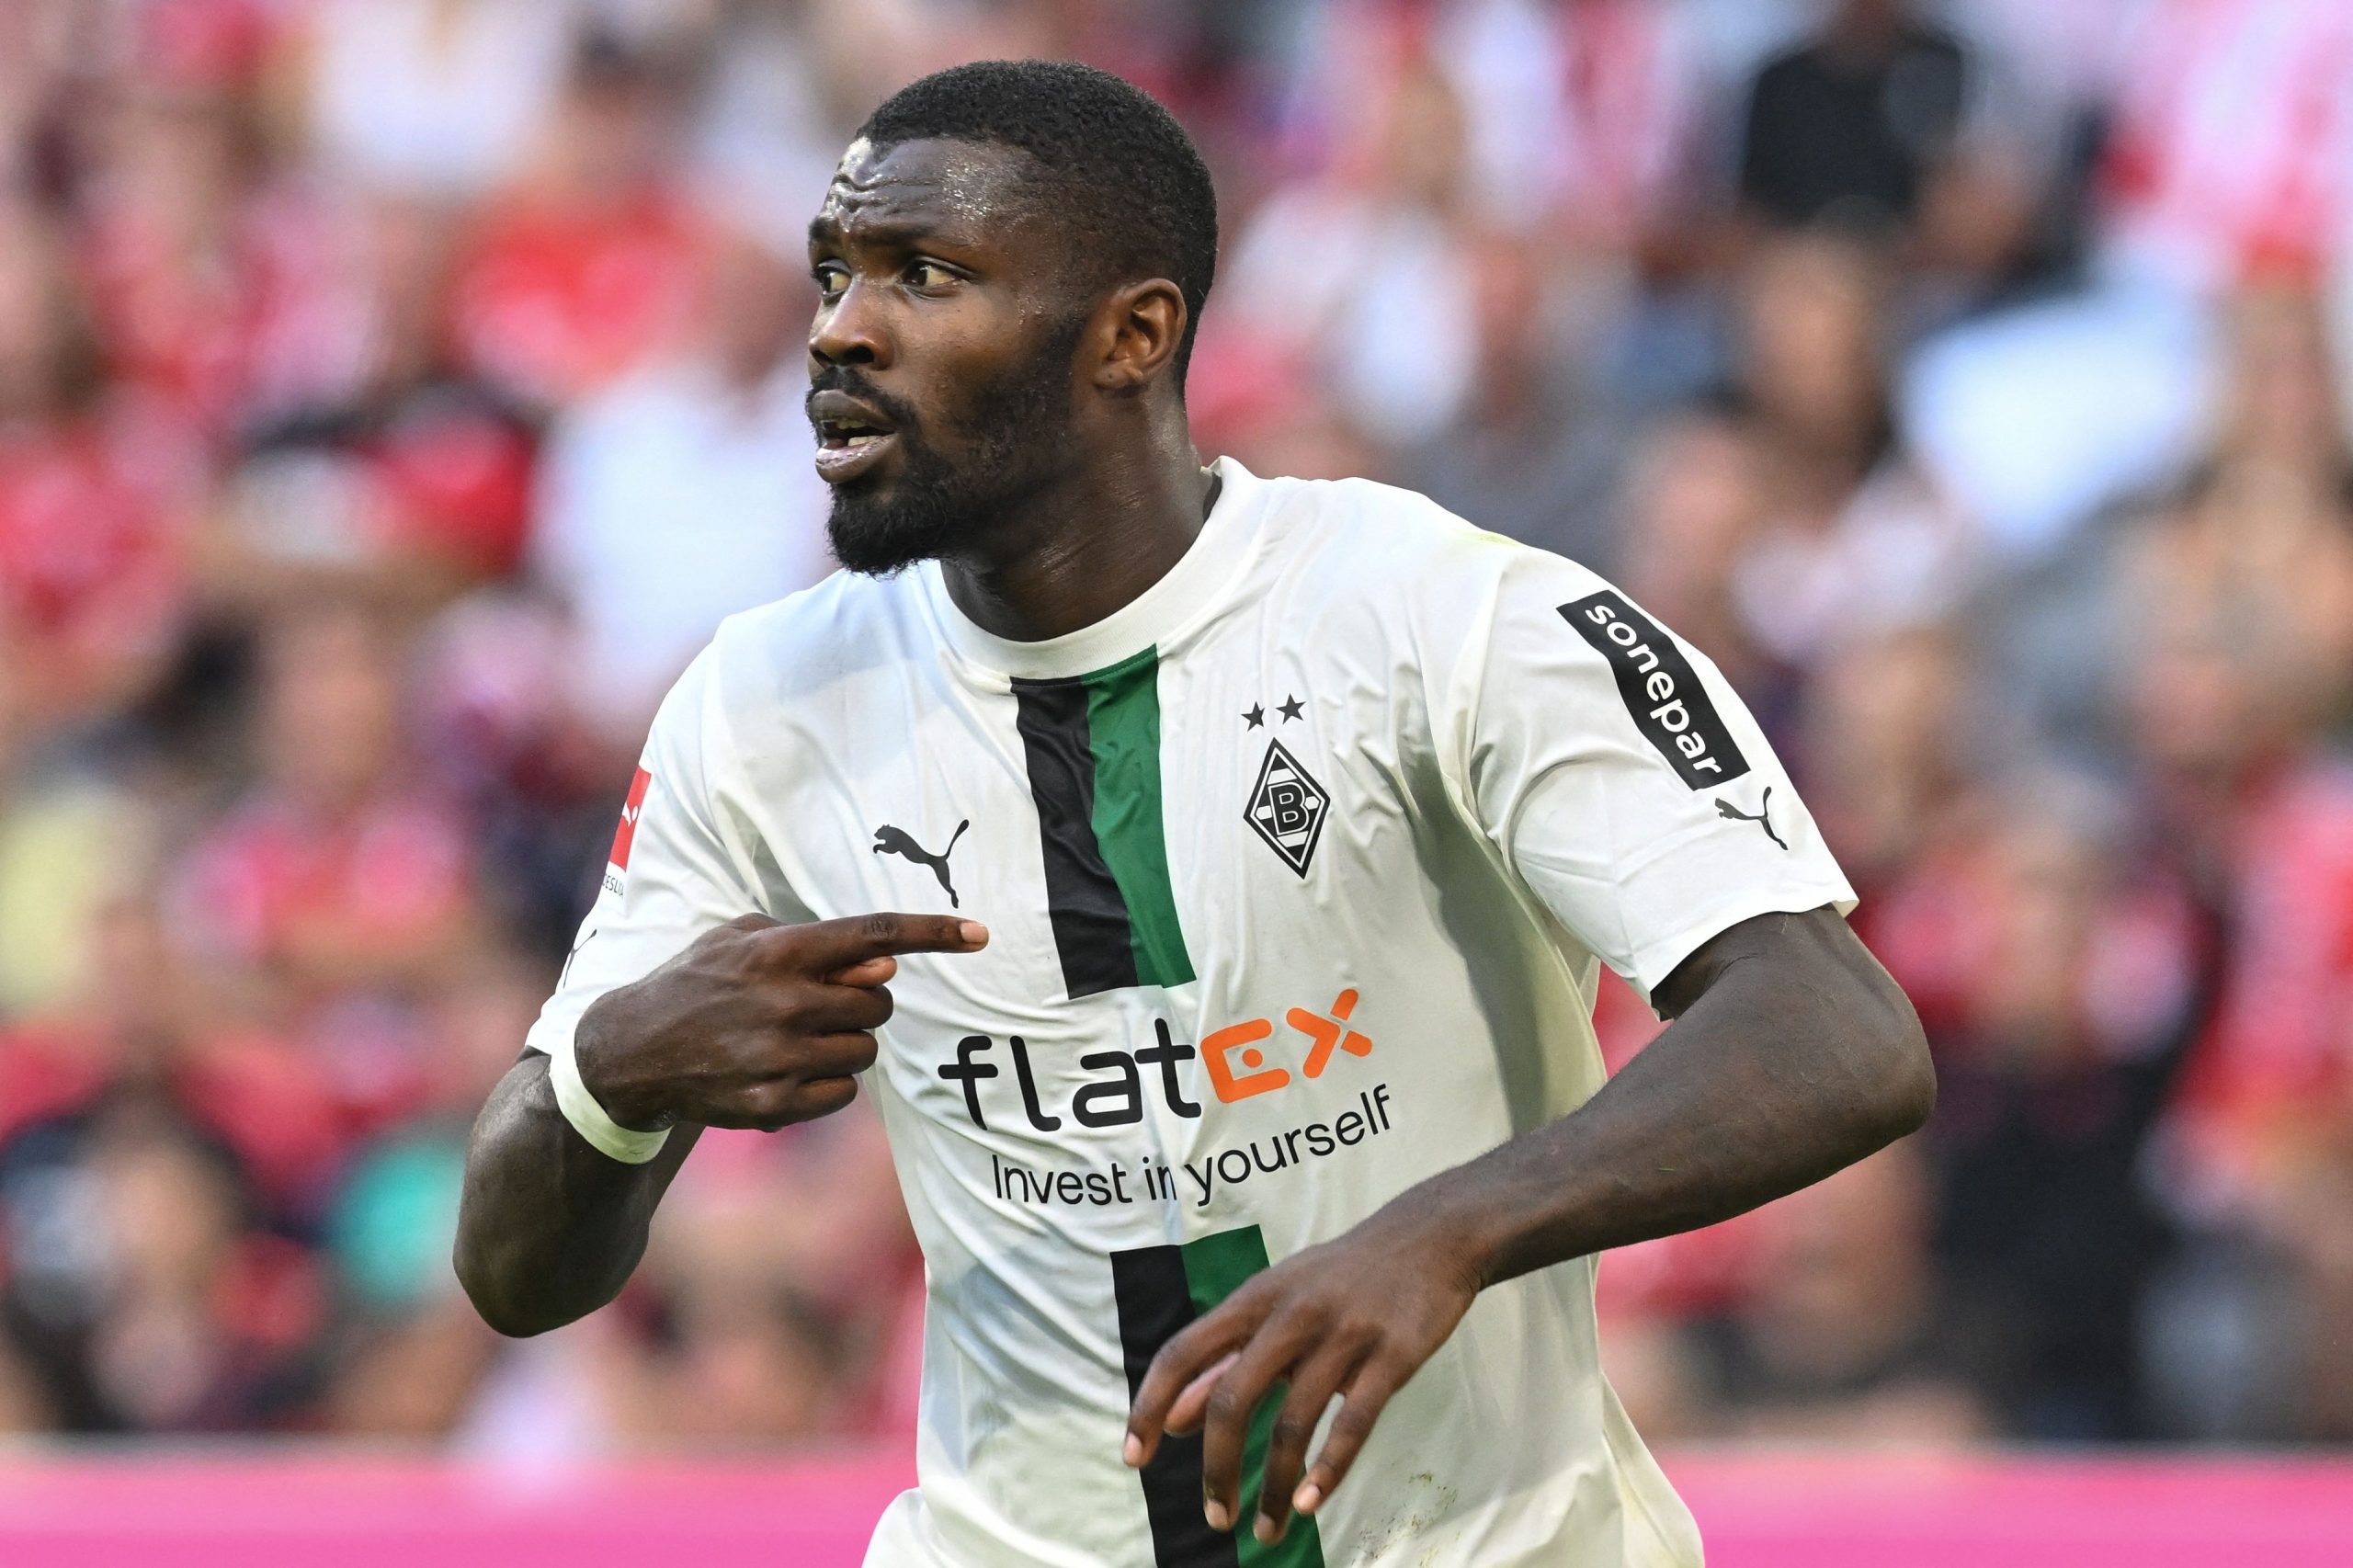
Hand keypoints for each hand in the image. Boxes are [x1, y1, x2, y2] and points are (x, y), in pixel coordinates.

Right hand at [574, 911, 986, 1131]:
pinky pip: (843, 1094)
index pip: (873, 935)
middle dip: (864, 1003)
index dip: (932, 932)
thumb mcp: (740, 940)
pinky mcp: (774, 1104)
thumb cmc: (698, 982)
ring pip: (865, 1051)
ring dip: (845, 1044)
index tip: (979, 934)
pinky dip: (828, 1085)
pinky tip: (788, 1072)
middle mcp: (784, 1002)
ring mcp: (780, 1057)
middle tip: (826, 1004)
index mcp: (778, 952)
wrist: (633, 1051)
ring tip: (796, 1039)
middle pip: (880, 1003)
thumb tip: (884, 964)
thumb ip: (815, 946)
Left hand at [1123, 1205, 1482, 1545]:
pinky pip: (1354, 1422)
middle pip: (1233, 1397)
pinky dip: (1329, 1469)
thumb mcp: (1275, 1302)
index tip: (1134, 1458)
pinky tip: (1311, 1503)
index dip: (1151, 1404)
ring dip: (1276, 1486)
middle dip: (1216, 1467)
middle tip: (1216, 1518)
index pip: (1184, 1352)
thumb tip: (1172, 1417)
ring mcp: (1343, 1335)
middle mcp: (1291, 1315)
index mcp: (1254, 1299)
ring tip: (1267, 1531)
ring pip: (1294, 1422)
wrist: (1429, 1237)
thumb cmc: (1340, 1278)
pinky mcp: (1391, 1356)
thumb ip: (1224, 1358)